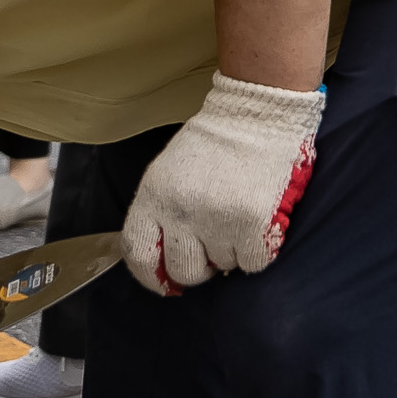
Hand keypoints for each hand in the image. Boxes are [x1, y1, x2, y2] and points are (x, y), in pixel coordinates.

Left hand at [122, 72, 324, 292]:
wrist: (256, 114)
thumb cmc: (213, 145)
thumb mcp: (168, 173)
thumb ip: (160, 213)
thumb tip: (164, 263)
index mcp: (153, 196)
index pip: (138, 252)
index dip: (150, 276)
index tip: (165, 284)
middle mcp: (181, 212)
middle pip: (183, 270)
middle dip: (199, 267)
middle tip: (212, 246)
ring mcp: (217, 219)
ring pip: (223, 266)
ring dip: (232, 250)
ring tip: (237, 216)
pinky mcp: (252, 224)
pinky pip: (254, 262)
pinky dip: (258, 249)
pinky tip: (258, 220)